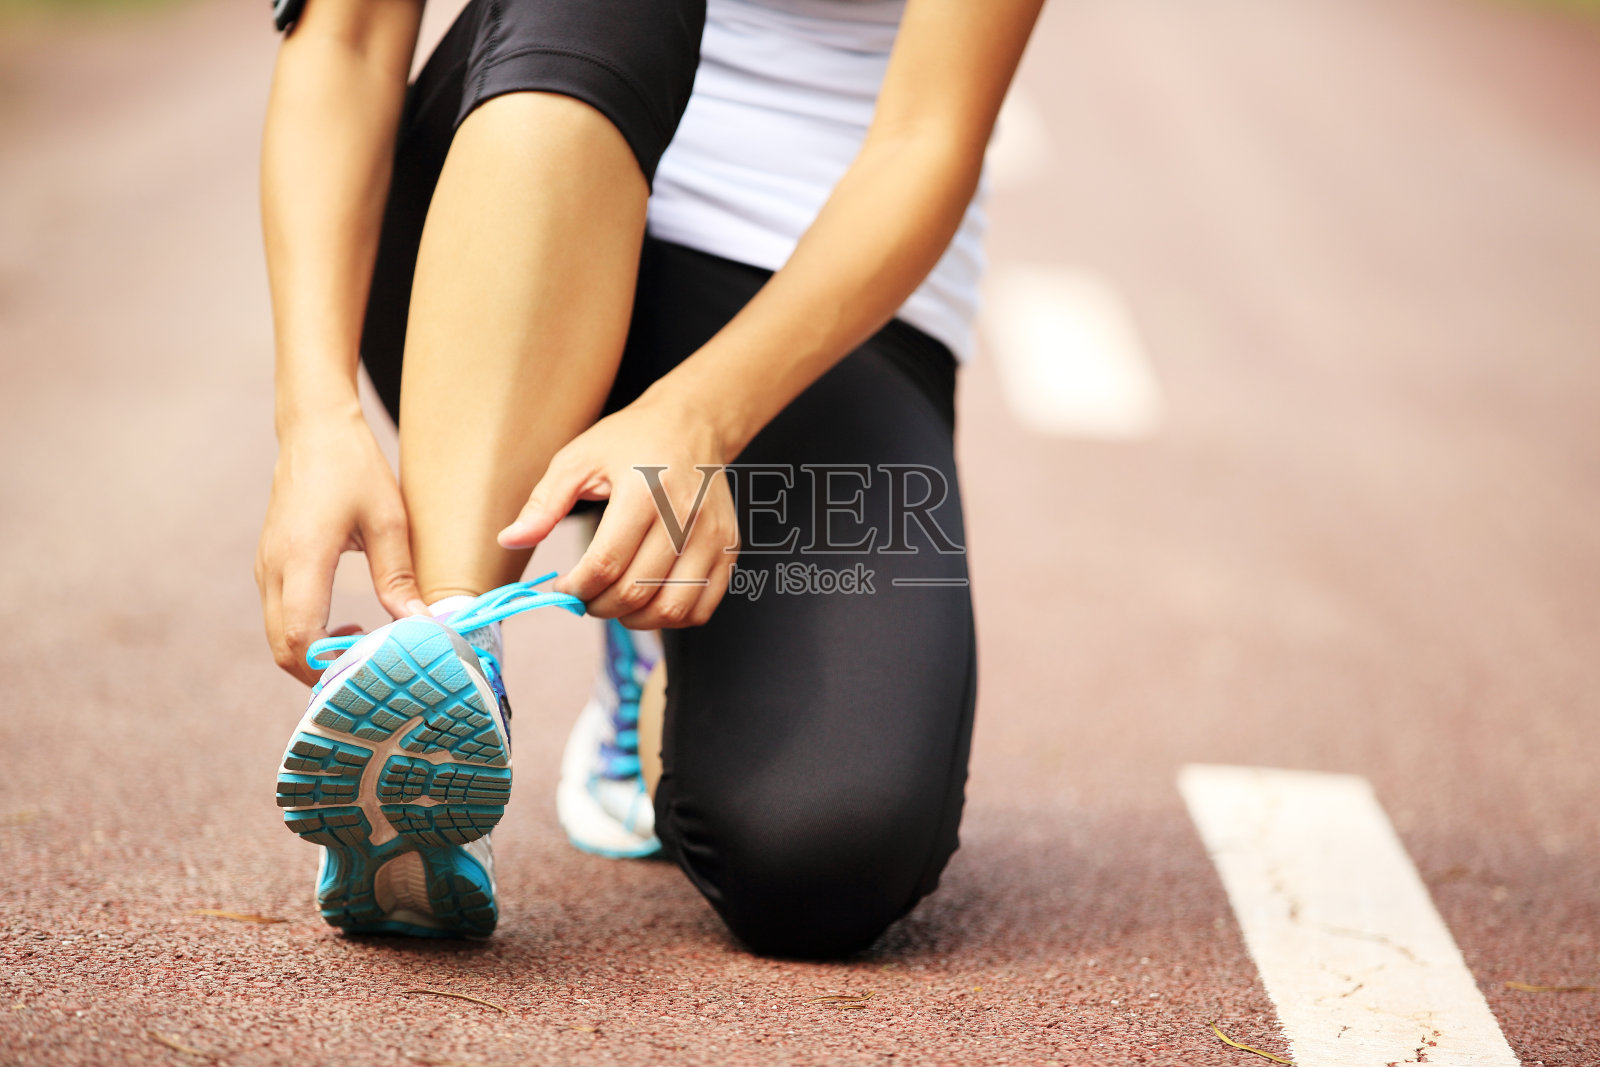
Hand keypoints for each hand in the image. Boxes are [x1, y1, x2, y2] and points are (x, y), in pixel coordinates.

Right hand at [255, 409, 427, 683]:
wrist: (314, 430)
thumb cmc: (354, 468)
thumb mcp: (388, 520)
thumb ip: (398, 577)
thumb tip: (419, 625)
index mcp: (302, 558)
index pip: (300, 637)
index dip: (332, 666)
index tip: (372, 668)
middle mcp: (273, 569)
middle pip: (283, 649)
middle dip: (323, 673)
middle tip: (371, 672)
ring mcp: (265, 568)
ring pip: (278, 636)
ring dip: (315, 655)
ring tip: (365, 648)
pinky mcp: (269, 566)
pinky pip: (280, 617)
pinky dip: (307, 636)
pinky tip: (348, 628)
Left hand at [497, 391, 739, 628]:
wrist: (692, 423)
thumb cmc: (630, 441)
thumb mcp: (578, 459)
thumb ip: (544, 504)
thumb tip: (509, 541)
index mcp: (644, 491)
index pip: (605, 564)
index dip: (576, 588)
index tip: (564, 587)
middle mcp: (684, 516)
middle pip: (636, 591)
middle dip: (599, 606)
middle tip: (585, 597)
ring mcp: (712, 535)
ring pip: (671, 608)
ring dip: (634, 619)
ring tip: (615, 601)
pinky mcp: (728, 548)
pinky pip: (702, 607)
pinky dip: (671, 618)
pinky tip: (649, 600)